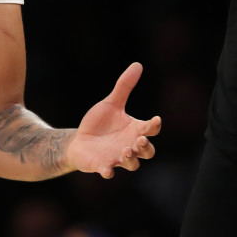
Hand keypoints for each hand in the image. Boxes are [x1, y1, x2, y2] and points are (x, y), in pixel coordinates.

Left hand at [67, 62, 161, 178]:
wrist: (80, 140)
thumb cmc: (100, 123)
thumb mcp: (111, 103)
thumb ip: (124, 87)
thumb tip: (137, 65)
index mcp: (135, 130)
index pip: (151, 130)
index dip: (154, 126)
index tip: (155, 120)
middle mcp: (130, 146)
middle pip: (148, 152)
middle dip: (146, 148)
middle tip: (140, 140)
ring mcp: (117, 158)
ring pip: (133, 164)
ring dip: (131, 159)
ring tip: (125, 151)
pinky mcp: (102, 166)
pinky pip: (108, 171)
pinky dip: (109, 171)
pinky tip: (107, 170)